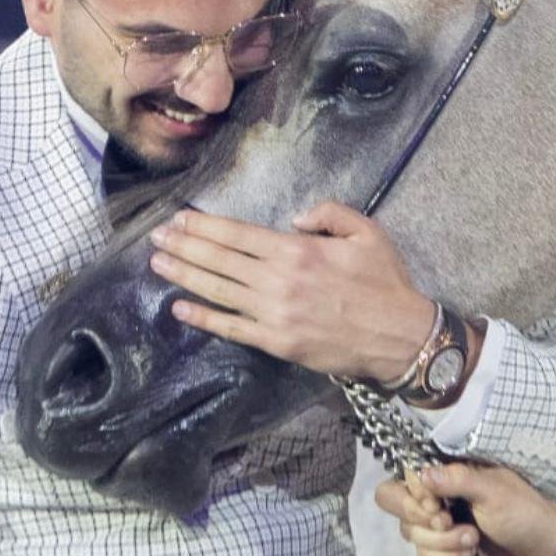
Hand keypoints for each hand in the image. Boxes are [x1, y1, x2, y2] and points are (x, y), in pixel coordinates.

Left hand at [147, 201, 437, 380]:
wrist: (400, 337)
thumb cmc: (385, 282)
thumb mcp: (367, 231)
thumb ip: (329, 213)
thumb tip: (293, 218)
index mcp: (298, 250)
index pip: (238, 234)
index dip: (204, 225)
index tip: (179, 218)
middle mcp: (279, 280)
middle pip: (220, 259)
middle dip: (184, 245)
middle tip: (155, 236)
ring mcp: (274, 313)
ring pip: (219, 291)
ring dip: (185, 275)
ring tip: (157, 263)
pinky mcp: (276, 342)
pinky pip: (232, 328)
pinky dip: (203, 318)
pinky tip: (179, 308)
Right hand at [374, 463, 555, 555]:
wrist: (542, 550)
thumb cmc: (522, 509)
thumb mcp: (493, 490)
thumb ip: (457, 480)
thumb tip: (420, 475)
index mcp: (444, 473)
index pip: (402, 479)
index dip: (412, 495)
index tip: (436, 506)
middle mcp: (434, 495)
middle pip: (395, 506)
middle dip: (423, 522)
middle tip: (449, 523)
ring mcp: (437, 523)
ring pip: (411, 534)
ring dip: (442, 543)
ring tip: (472, 540)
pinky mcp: (443, 549)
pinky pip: (425, 555)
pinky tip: (470, 553)